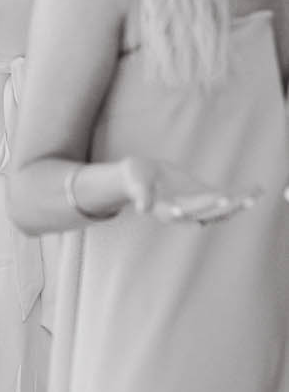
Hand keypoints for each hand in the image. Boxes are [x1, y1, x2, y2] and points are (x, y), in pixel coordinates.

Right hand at [116, 156, 260, 225]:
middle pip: (209, 213)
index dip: (203, 205)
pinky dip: (238, 197)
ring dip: (238, 204)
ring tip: (256, 193)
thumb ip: (140, 195)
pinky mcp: (202, 199)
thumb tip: (141, 209)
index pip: (188, 211)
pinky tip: (253, 190)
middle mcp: (184, 215)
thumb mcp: (135, 183)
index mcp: (167, 211)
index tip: (220, 199)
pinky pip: (223, 202)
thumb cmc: (135, 177)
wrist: (141, 177)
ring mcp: (195, 208)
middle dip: (228, 206)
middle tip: (246, 198)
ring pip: (220, 211)